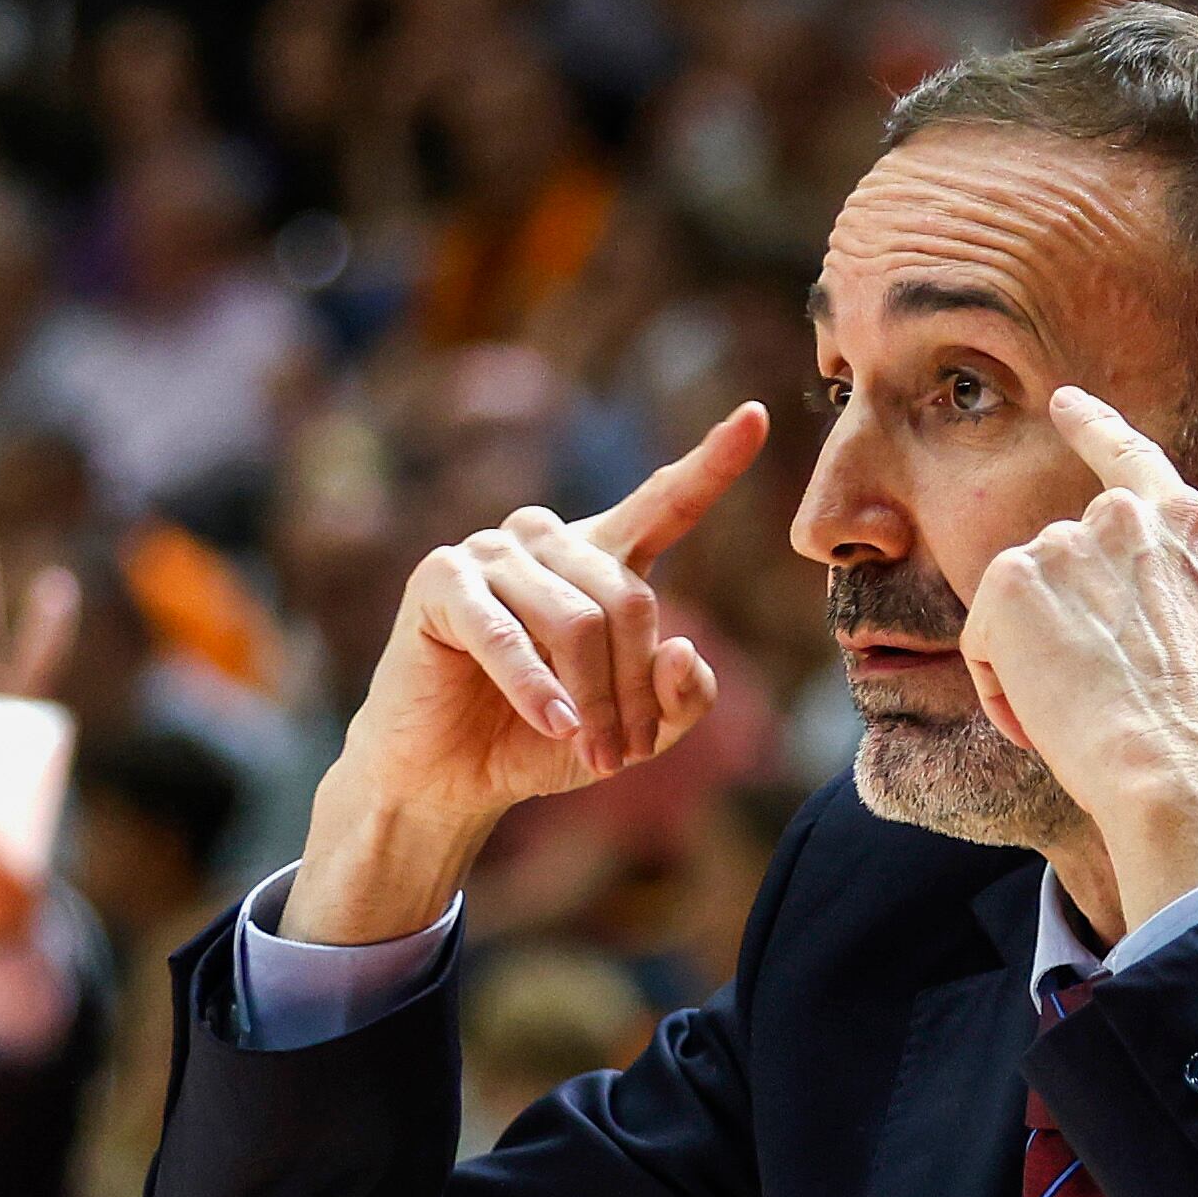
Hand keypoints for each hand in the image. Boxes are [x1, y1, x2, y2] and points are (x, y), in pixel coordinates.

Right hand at [287, 399, 773, 940]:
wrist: (446, 779)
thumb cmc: (534, 742)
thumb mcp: (631, 731)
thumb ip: (679, 698)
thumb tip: (684, 650)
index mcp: (597, 557)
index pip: (663, 503)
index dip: (711, 464)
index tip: (756, 417)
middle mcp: (546, 539)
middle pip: (628, 597)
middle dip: (635, 688)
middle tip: (629, 754)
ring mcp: (490, 550)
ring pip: (576, 620)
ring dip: (593, 701)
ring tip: (595, 756)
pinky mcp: (442, 579)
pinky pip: (506, 636)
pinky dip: (536, 690)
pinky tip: (556, 726)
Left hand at [960, 387, 1197, 929]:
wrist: (1175, 762)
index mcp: (1179, 524)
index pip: (1131, 459)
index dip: (1096, 427)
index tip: (1066, 402)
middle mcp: (1116, 518)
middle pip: (1064, 576)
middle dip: (1067, 633)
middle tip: (1101, 690)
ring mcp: (1058, 546)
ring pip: (1023, 618)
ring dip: (1037, 669)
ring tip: (1084, 714)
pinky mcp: (1007, 584)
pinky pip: (986, 649)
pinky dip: (1005, 692)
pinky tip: (1047, 717)